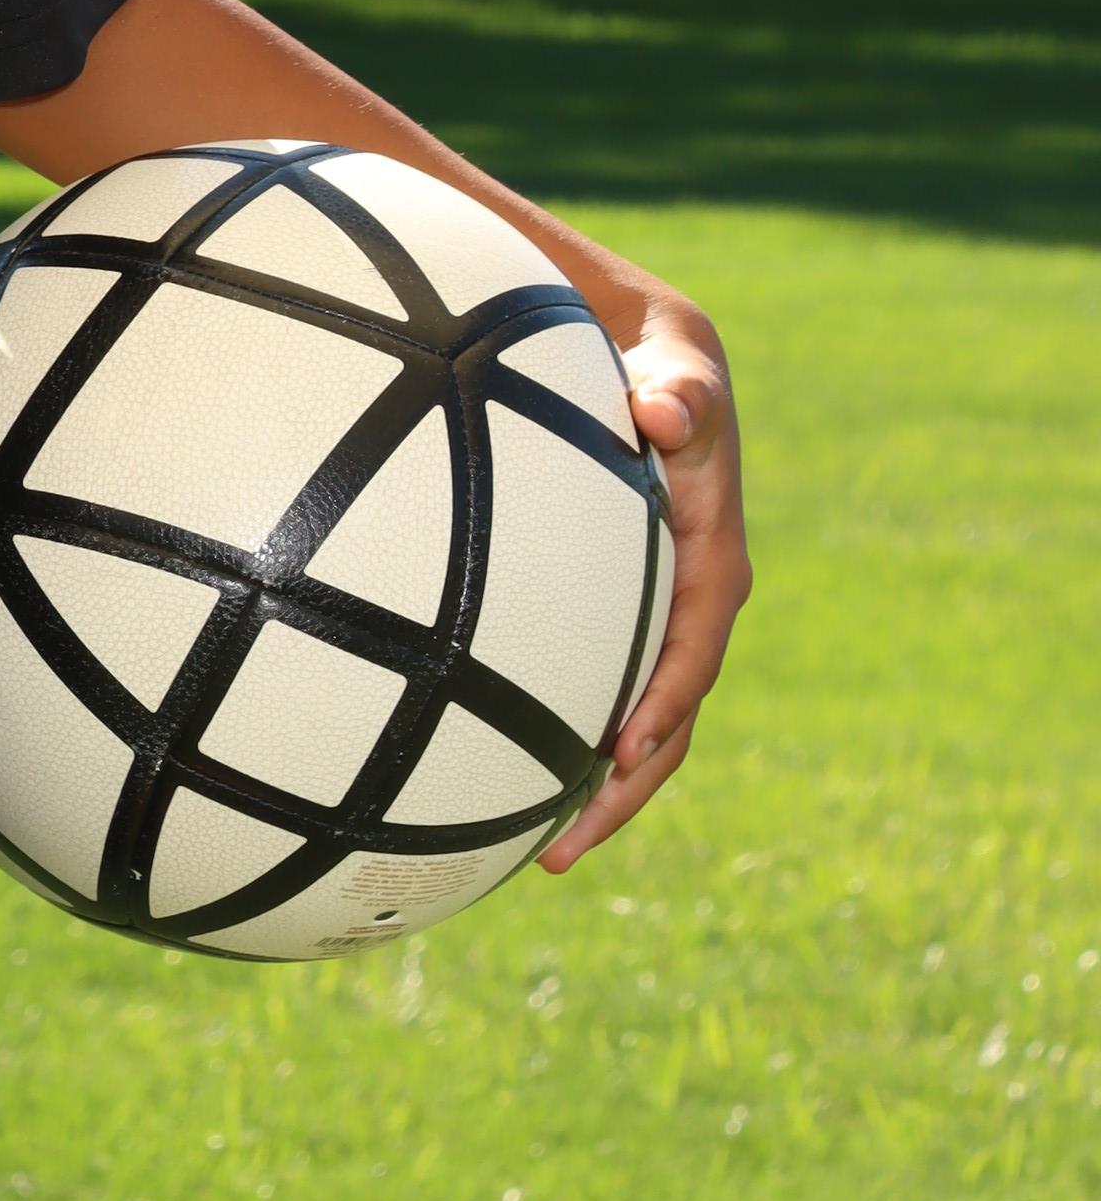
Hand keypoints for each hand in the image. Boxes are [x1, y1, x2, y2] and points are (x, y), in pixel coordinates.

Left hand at [539, 281, 747, 873]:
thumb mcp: (676, 355)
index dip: (664, 700)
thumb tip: (665, 413)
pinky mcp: (611, 618)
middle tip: (562, 848)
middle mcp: (686, 600)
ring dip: (594, 788)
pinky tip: (493, 776)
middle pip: (667, 714)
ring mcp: (648, 615)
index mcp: (708, 554)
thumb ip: (680, 385)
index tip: (621, 750)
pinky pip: (590, 689)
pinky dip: (556, 736)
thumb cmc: (653, 354)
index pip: (694, 642)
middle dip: (624, 788)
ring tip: (535, 851)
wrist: (641, 349)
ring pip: (629, 718)